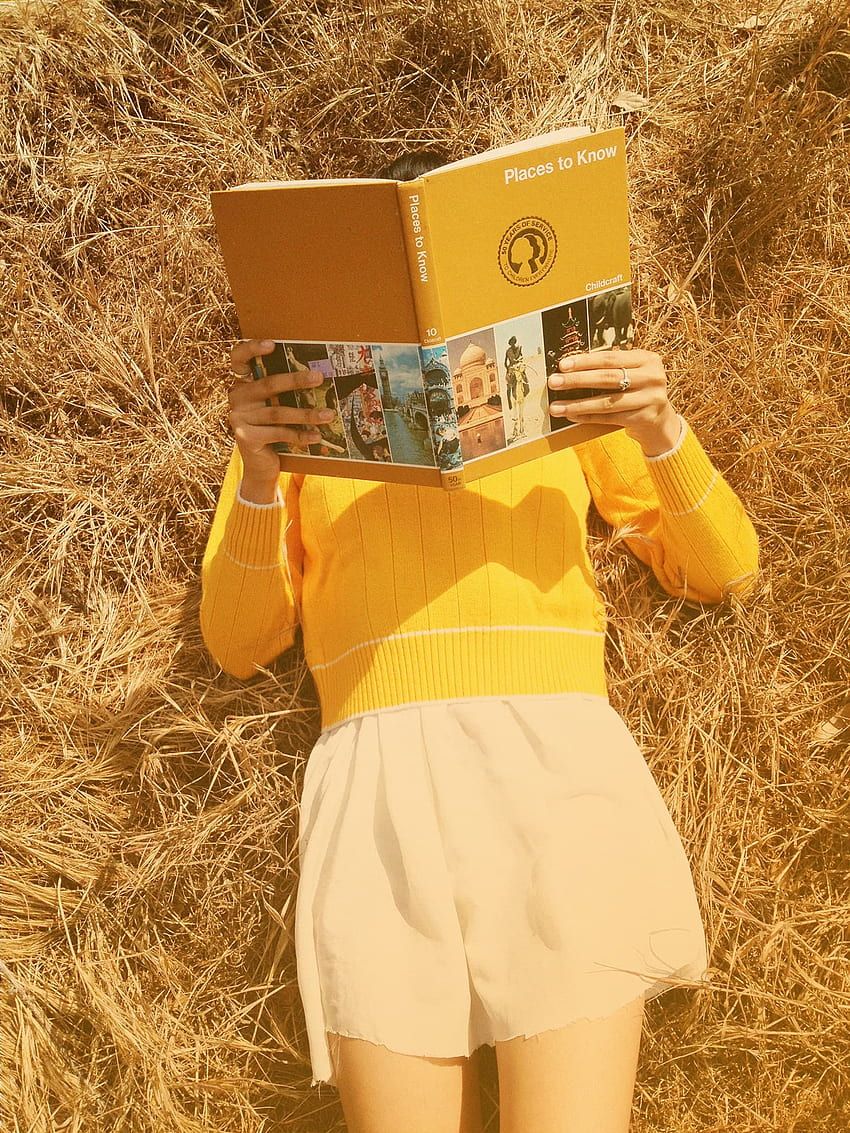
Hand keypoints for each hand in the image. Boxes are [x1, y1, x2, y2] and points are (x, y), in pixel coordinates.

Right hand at [227, 338, 336, 482]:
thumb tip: (315, 376)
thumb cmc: (272, 430)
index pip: (238, 359)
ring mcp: (238, 418)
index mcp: (242, 384)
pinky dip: (300, 436)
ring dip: (306, 414)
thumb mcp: (275, 407)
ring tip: (328, 414)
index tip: (272, 344)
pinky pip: (279, 433)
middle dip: (296, 380)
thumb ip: (282, 392)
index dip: (251, 348)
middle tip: (319, 377)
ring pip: (277, 412)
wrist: (260, 466)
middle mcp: (236, 397)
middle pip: (268, 384)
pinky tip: (317, 436)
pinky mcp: (246, 437)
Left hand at [548, 349, 680, 453]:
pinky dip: (587, 417)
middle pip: (608, 378)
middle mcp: (652, 377)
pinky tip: (571, 416)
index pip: (610, 358)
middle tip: (554, 382)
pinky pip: (609, 418)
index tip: (562, 365)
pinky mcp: (644, 418)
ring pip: (607, 401)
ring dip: (577, 404)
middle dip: (577, 380)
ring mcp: (651, 399)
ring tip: (556, 407)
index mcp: (647, 359)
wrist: (660, 422)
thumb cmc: (637, 392)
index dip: (585, 361)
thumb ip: (610, 368)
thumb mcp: (632, 374)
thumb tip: (570, 368)